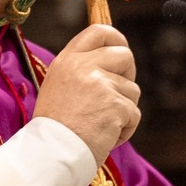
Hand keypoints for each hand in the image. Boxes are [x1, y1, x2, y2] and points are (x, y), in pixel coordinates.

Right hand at [34, 24, 140, 165]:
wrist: (51, 153)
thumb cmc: (54, 127)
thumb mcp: (58, 86)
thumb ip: (80, 71)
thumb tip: (109, 62)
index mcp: (68, 60)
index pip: (99, 32)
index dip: (116, 39)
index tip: (121, 52)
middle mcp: (84, 67)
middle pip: (124, 55)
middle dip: (128, 75)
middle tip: (117, 96)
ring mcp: (102, 85)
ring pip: (132, 90)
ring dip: (123, 110)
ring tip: (100, 126)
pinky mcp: (116, 106)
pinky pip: (134, 114)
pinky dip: (125, 130)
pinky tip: (105, 138)